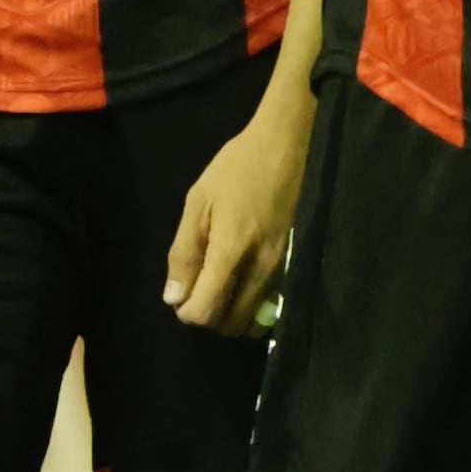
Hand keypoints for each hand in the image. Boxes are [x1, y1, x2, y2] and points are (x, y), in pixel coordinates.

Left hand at [164, 84, 311, 334]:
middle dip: (209, 315)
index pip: (207, 311)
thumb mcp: (198, 202)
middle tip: (199, 288)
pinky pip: (272, 305)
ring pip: (254, 321)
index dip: (187, 310)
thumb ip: (184, 252)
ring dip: (232, 314)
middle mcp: (262, 269)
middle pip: (231, 324)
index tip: (181, 292)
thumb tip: (175, 297)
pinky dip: (253, 307)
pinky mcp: (295, 265)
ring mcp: (283, 270)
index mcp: (233, 252)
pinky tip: (243, 283)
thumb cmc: (237, 169)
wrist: (288, 147)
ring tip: (221, 287)